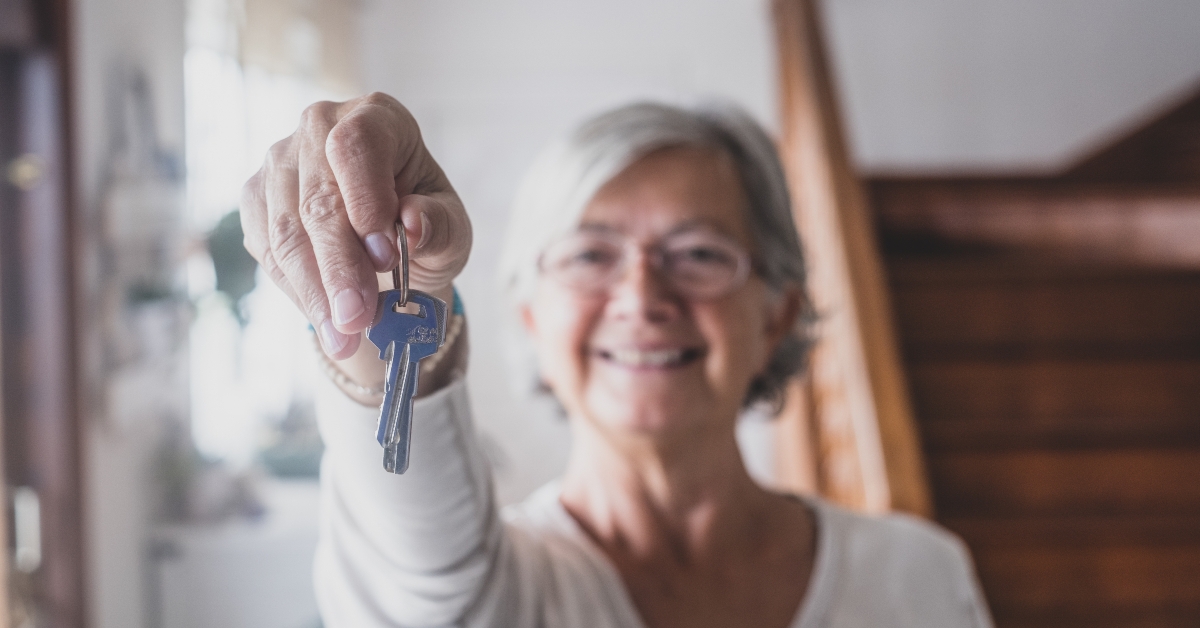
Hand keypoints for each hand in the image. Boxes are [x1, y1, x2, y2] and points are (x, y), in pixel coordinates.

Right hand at [241, 93, 471, 359]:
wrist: (390, 242)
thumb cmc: (426, 223)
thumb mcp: (451, 229)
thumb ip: (439, 226)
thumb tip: (411, 226)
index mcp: (378, 117)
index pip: (356, 145)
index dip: (366, 201)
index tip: (386, 257)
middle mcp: (320, 127)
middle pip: (317, 198)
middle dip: (338, 268)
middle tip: (357, 320)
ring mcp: (281, 160)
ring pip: (285, 231)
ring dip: (314, 291)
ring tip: (342, 337)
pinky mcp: (257, 196)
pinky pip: (267, 250)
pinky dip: (296, 290)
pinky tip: (324, 319)